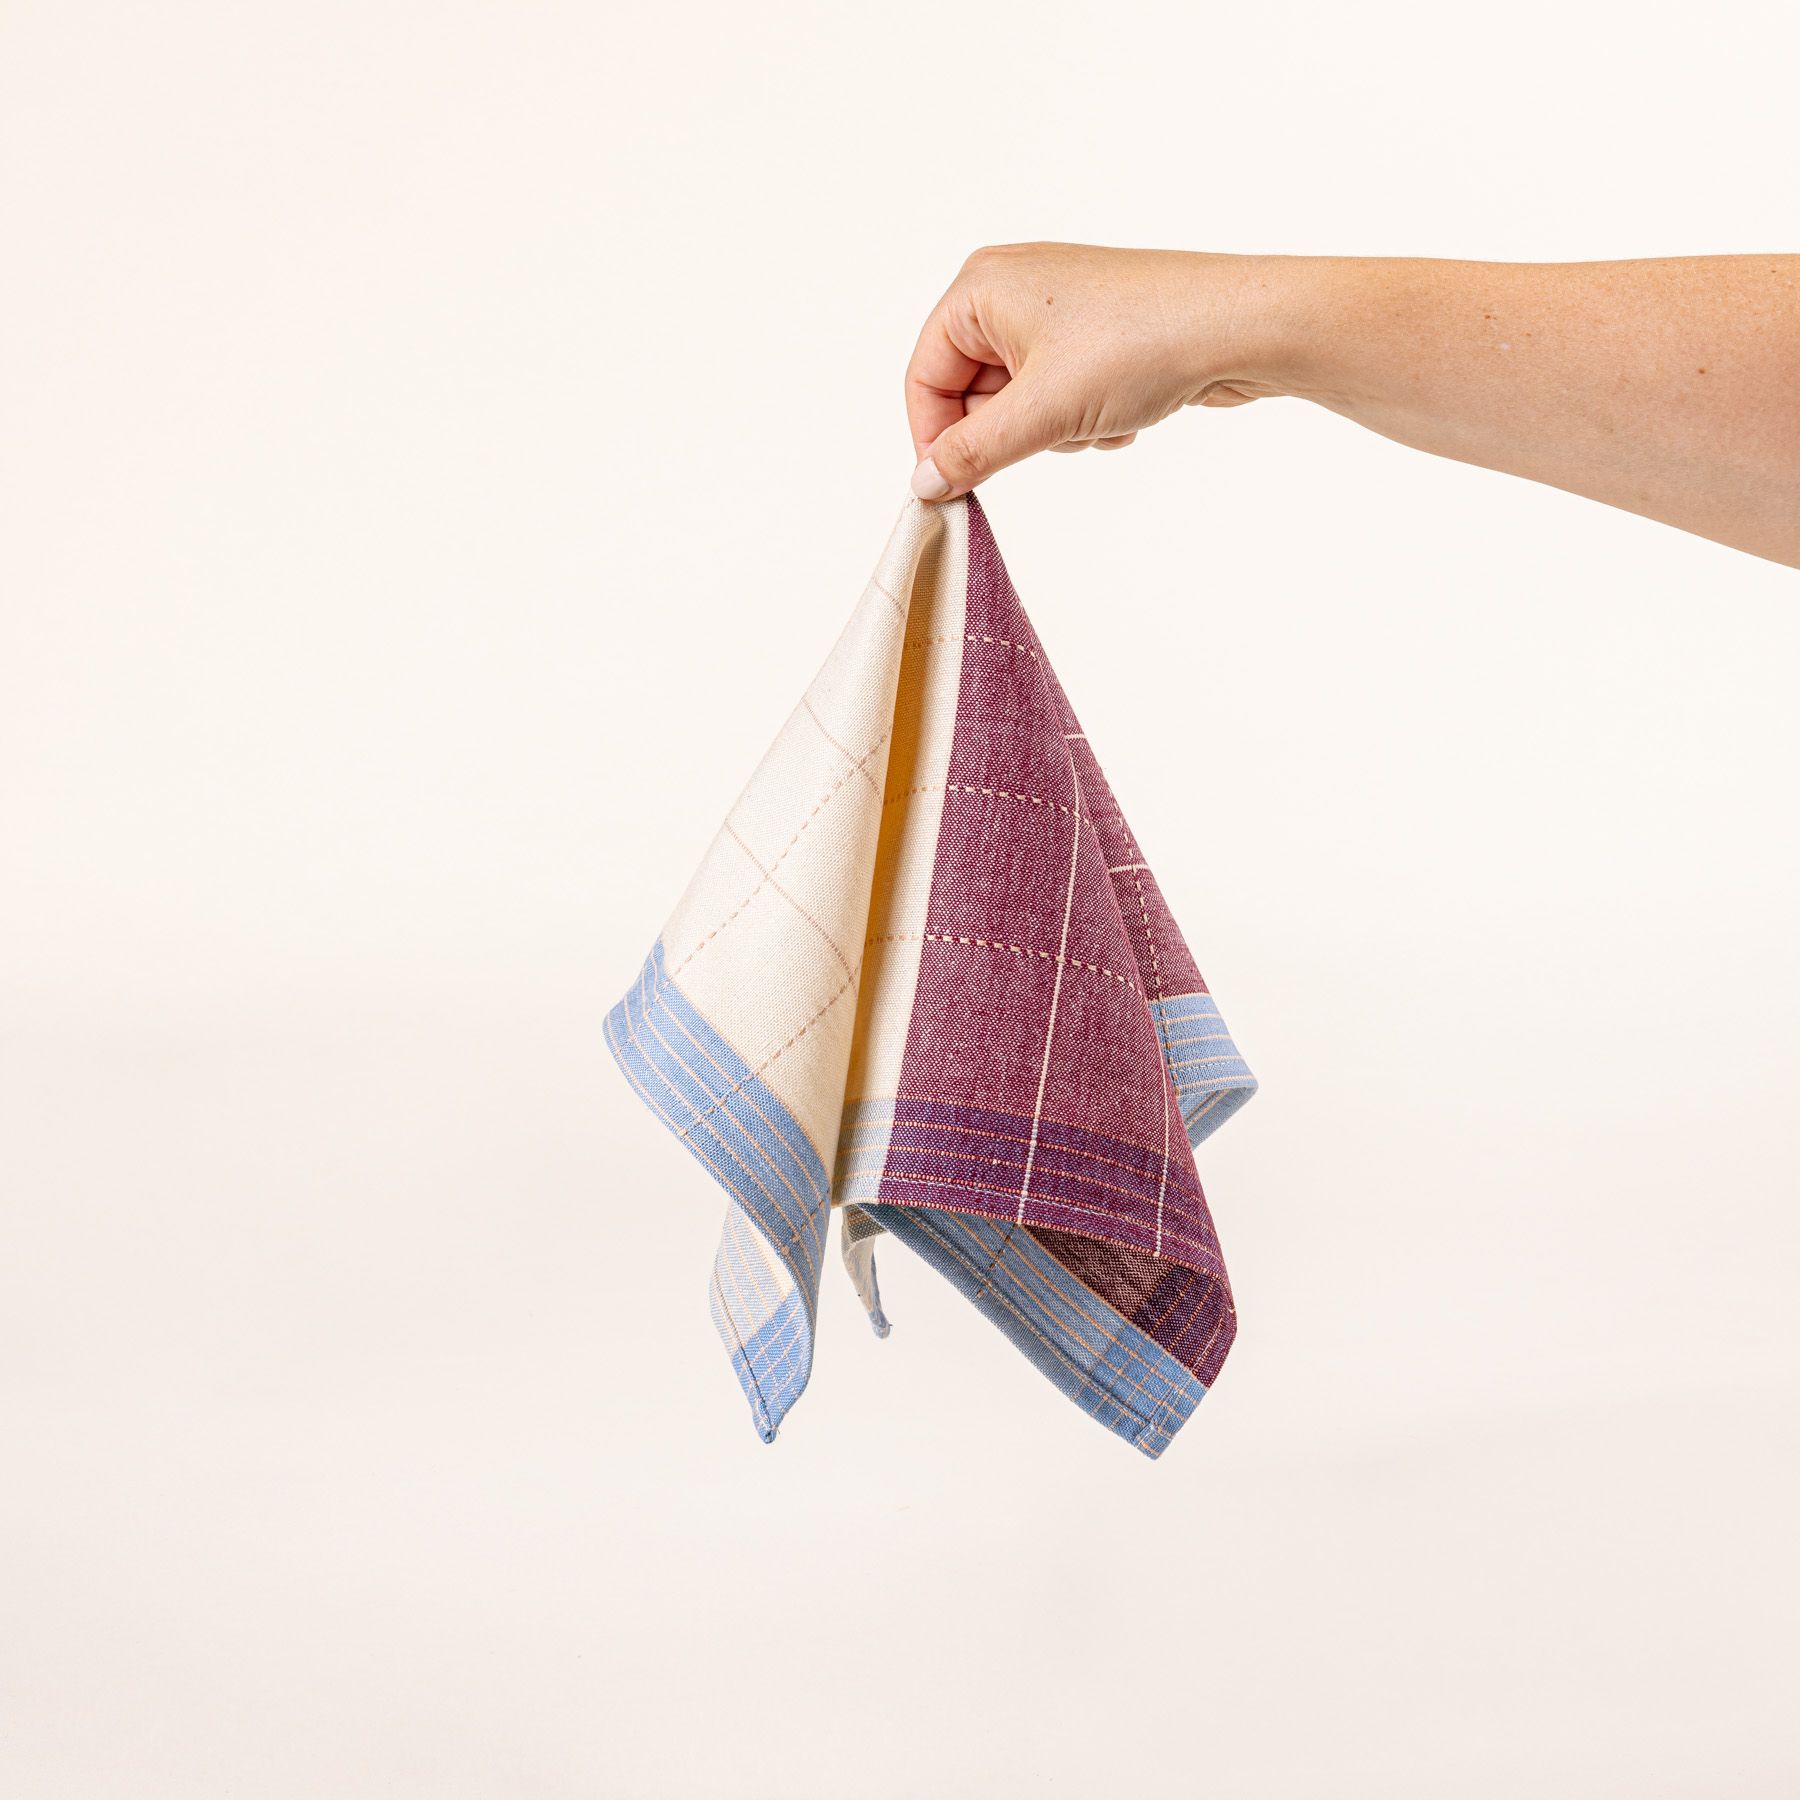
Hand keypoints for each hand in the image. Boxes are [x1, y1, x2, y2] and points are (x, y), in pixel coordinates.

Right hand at [905, 243, 1288, 499]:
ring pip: (1019, 406)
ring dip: (1055, 431)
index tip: (954, 487)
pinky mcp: (1092, 338)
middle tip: (1056, 433)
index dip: (935, 438)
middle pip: (971, 396)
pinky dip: (1084, 419)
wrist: (1238, 328)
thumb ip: (973, 453)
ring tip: (1100, 414)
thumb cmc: (1140, 344)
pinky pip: (1059, 401)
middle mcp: (1010, 291)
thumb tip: (924, 484)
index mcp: (981, 287)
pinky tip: (1124, 409)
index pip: (924, 378)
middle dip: (1015, 432)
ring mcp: (1054, 314)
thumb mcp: (1042, 412)